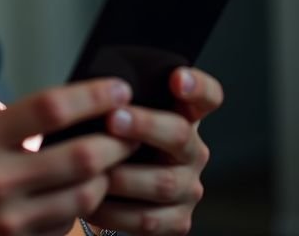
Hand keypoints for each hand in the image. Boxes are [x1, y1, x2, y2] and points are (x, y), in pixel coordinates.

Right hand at [0, 79, 138, 235]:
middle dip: (118, 140)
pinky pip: (65, 225)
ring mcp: (6, 219)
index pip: (51, 108)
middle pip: (83, 155)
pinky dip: (79, 208)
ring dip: (105, 178)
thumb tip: (28, 113)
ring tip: (111, 163)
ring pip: (84, 196)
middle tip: (131, 129)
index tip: (119, 89)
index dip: (94, 95)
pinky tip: (79, 194)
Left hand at [85, 67, 224, 235]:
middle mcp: (193, 152)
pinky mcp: (178, 220)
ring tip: (92, 166)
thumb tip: (92, 89)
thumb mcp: (119, 116)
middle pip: (180, 135)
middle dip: (145, 126)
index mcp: (185, 118)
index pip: (207, 97)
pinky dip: (115, 211)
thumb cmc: (113, 141)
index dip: (197, 86)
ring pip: (163, 182)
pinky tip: (91, 198)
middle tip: (113, 119)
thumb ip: (118, 103)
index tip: (177, 77)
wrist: (110, 190)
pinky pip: (147, 219)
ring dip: (124, 174)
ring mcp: (189, 188)